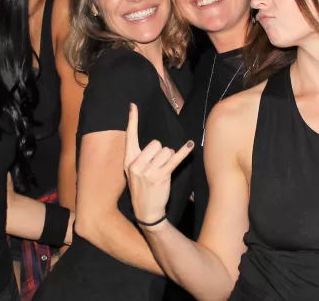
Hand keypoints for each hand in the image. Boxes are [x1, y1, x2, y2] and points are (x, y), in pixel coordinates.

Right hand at [124, 104, 193, 228]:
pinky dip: (184, 152)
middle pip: (156, 143)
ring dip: (169, 159)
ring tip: (162, 172)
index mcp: (128, 161)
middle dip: (161, 152)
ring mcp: (148, 171)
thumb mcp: (133, 173)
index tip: (133, 106)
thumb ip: (139, 156)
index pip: (130, 136)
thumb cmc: (142, 189)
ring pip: (166, 151)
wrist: (146, 211)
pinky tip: (190, 145)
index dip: (132, 120)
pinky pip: (175, 159)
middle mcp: (136, 164)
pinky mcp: (162, 176)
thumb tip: (152, 143)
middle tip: (157, 166)